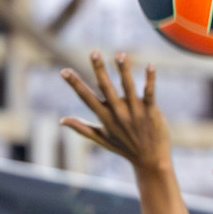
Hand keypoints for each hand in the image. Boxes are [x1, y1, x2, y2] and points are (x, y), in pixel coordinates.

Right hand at [60, 52, 171, 174]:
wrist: (151, 161)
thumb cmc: (125, 148)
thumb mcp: (101, 139)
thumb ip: (82, 128)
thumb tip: (61, 121)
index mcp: (105, 117)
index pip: (86, 98)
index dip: (75, 84)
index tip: (64, 71)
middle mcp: (118, 113)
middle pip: (106, 88)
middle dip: (99, 70)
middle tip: (94, 52)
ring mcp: (135, 112)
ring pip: (128, 87)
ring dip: (124, 70)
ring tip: (121, 55)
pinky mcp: (151, 112)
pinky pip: (150, 93)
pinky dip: (150, 79)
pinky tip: (151, 66)